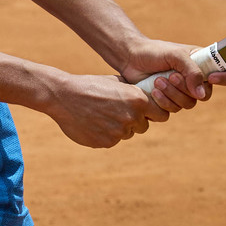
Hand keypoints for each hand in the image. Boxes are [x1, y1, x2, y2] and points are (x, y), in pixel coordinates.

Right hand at [44, 72, 168, 148]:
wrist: (64, 96)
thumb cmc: (90, 85)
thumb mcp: (117, 82)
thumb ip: (135, 92)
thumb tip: (149, 98)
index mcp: (138, 100)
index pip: (161, 115)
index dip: (154, 114)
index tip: (147, 112)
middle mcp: (132, 118)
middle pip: (143, 127)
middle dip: (135, 121)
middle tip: (117, 112)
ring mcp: (119, 132)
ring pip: (127, 134)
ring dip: (119, 128)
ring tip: (101, 115)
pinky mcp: (106, 143)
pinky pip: (112, 141)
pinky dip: (105, 134)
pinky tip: (93, 123)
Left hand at [119, 40, 225, 111]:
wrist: (130, 59)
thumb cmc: (154, 52)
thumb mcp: (175, 55)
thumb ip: (192, 71)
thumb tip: (202, 94)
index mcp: (204, 63)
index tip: (211, 78)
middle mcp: (197, 79)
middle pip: (206, 95)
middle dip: (186, 88)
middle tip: (171, 76)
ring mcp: (183, 92)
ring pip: (188, 104)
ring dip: (173, 94)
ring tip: (158, 81)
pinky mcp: (169, 102)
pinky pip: (174, 110)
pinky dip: (164, 101)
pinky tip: (154, 91)